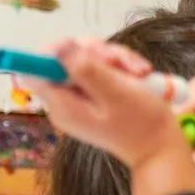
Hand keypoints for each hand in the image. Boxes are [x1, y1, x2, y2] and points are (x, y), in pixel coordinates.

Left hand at [27, 39, 192, 167]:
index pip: (35, 69)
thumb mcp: (115, 92)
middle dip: (97, 53)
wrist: (158, 147)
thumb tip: (58, 46)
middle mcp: (62, 102)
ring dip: (114, 59)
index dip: (55, 51)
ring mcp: (76, 100)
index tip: (84, 49)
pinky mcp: (90, 97)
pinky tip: (138, 74)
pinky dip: (118, 68)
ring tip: (139, 71)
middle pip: (64, 60)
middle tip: (124, 62)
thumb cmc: (141, 123)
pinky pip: (96, 72)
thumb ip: (85, 69)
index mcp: (61, 105)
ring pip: (85, 61)